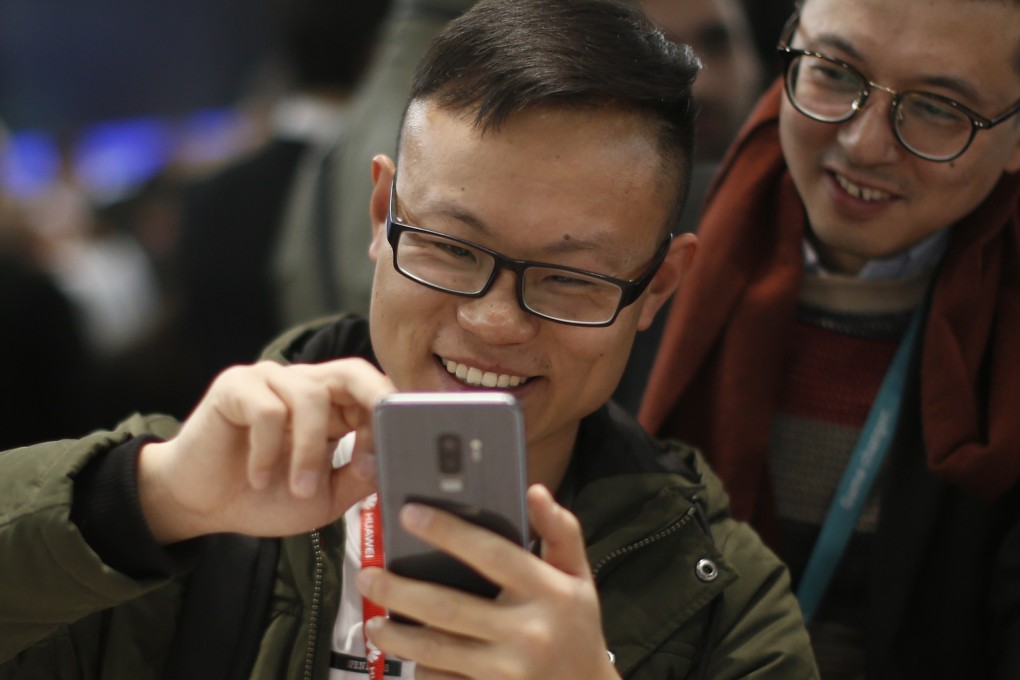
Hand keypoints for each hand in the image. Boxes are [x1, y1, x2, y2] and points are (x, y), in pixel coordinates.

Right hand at [137, 358, 395, 542]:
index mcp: (334, 406)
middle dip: (372, 401)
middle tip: (375, 439)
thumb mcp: (326, 496)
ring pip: (310, 397)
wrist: (203, 507)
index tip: (394, 456)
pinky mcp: (236, 385)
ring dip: (309, 452)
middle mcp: (306, 384)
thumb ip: (359, 478)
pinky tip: (258, 476)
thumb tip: (393, 461)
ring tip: (298, 489)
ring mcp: (271, 380)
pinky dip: (269, 450)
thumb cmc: (264, 497)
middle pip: (353, 372)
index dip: (388, 420)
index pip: (375, 393)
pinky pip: (267, 410)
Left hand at [358, 485, 619, 679]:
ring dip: (396, 635)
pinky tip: (407, 655)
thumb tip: (534, 490)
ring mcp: (507, 671)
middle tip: (367, 575)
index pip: (491, 554)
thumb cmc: (578, 627)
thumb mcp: (579, 575)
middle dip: (399, 590)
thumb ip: (560, 530)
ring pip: (436, 649)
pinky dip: (420, 668)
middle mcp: (528, 632)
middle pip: (448, 607)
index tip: (409, 513)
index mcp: (548, 592)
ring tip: (374, 621)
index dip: (448, 531)